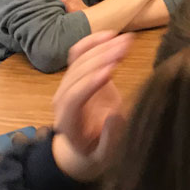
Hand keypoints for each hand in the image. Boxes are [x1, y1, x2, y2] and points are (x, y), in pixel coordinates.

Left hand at [51, 31, 132, 182]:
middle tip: (126, 47)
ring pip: (79, 60)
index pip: (73, 99)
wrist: (82, 147)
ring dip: (102, 47)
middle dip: (101, 58)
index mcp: (67, 122)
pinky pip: (78, 53)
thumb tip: (115, 115)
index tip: (111, 71)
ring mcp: (67, 85)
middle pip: (77, 74)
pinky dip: (93, 41)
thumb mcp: (105, 155)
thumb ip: (109, 138)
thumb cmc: (96, 153)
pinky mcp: (76, 75)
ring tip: (127, 39)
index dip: (90, 84)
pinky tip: (111, 34)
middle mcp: (62, 100)